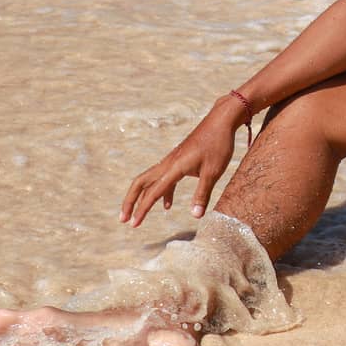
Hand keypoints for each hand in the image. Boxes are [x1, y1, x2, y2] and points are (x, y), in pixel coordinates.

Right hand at [120, 100, 239, 227]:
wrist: (221, 121)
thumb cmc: (218, 145)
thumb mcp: (213, 172)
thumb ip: (202, 194)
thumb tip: (196, 216)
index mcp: (174, 167)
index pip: (153, 192)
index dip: (142, 209)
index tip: (134, 224)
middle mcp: (168, 163)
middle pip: (140, 183)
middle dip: (130, 201)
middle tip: (124, 219)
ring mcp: (171, 160)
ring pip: (149, 180)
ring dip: (142, 197)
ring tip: (138, 216)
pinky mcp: (178, 160)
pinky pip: (163, 178)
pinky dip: (161, 192)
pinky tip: (166, 205)